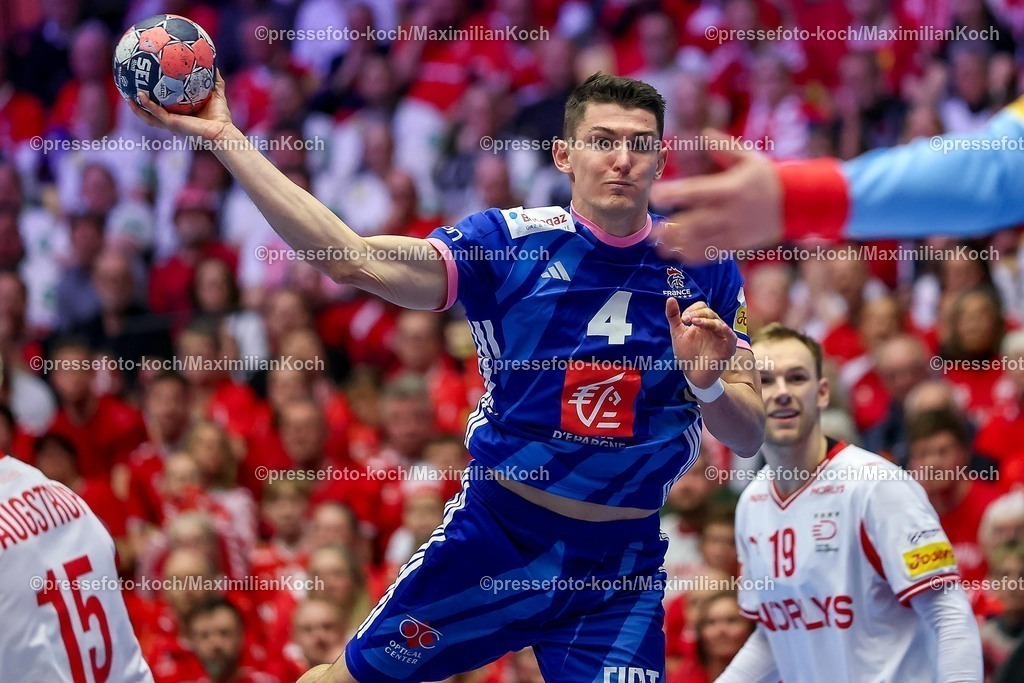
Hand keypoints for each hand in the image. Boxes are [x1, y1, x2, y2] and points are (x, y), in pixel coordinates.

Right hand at [128, 69, 234, 141]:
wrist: (223, 131)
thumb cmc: (221, 117)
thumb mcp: (216, 94)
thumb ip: (214, 80)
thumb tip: (213, 63)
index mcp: (181, 115)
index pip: (164, 108)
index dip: (154, 101)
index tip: (146, 89)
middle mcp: (174, 120)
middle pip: (152, 114)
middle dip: (140, 107)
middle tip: (130, 93)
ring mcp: (172, 123)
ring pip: (149, 117)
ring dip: (138, 109)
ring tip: (127, 97)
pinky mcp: (173, 124)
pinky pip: (157, 114)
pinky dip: (148, 106)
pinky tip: (140, 96)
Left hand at [651, 128, 781, 262]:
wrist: (797, 203)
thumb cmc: (768, 177)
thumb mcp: (750, 158)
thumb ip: (725, 147)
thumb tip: (704, 134)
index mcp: (730, 189)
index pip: (697, 192)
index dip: (675, 194)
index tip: (656, 195)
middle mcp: (730, 213)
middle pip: (695, 224)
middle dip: (672, 229)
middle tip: (651, 231)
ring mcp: (734, 231)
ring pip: (702, 243)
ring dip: (678, 247)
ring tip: (660, 247)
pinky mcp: (737, 244)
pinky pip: (713, 254)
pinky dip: (694, 257)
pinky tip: (678, 256)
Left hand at [666, 298, 735, 388]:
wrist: (692, 375)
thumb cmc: (687, 354)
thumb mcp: (677, 333)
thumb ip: (674, 316)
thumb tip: (670, 298)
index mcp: (703, 322)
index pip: (702, 307)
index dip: (693, 309)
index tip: (683, 319)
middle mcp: (713, 327)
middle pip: (710, 313)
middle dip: (697, 314)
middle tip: (686, 320)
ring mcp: (722, 337)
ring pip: (718, 323)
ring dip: (706, 321)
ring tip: (694, 322)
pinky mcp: (728, 348)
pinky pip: (730, 336)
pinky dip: (725, 330)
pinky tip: (719, 328)